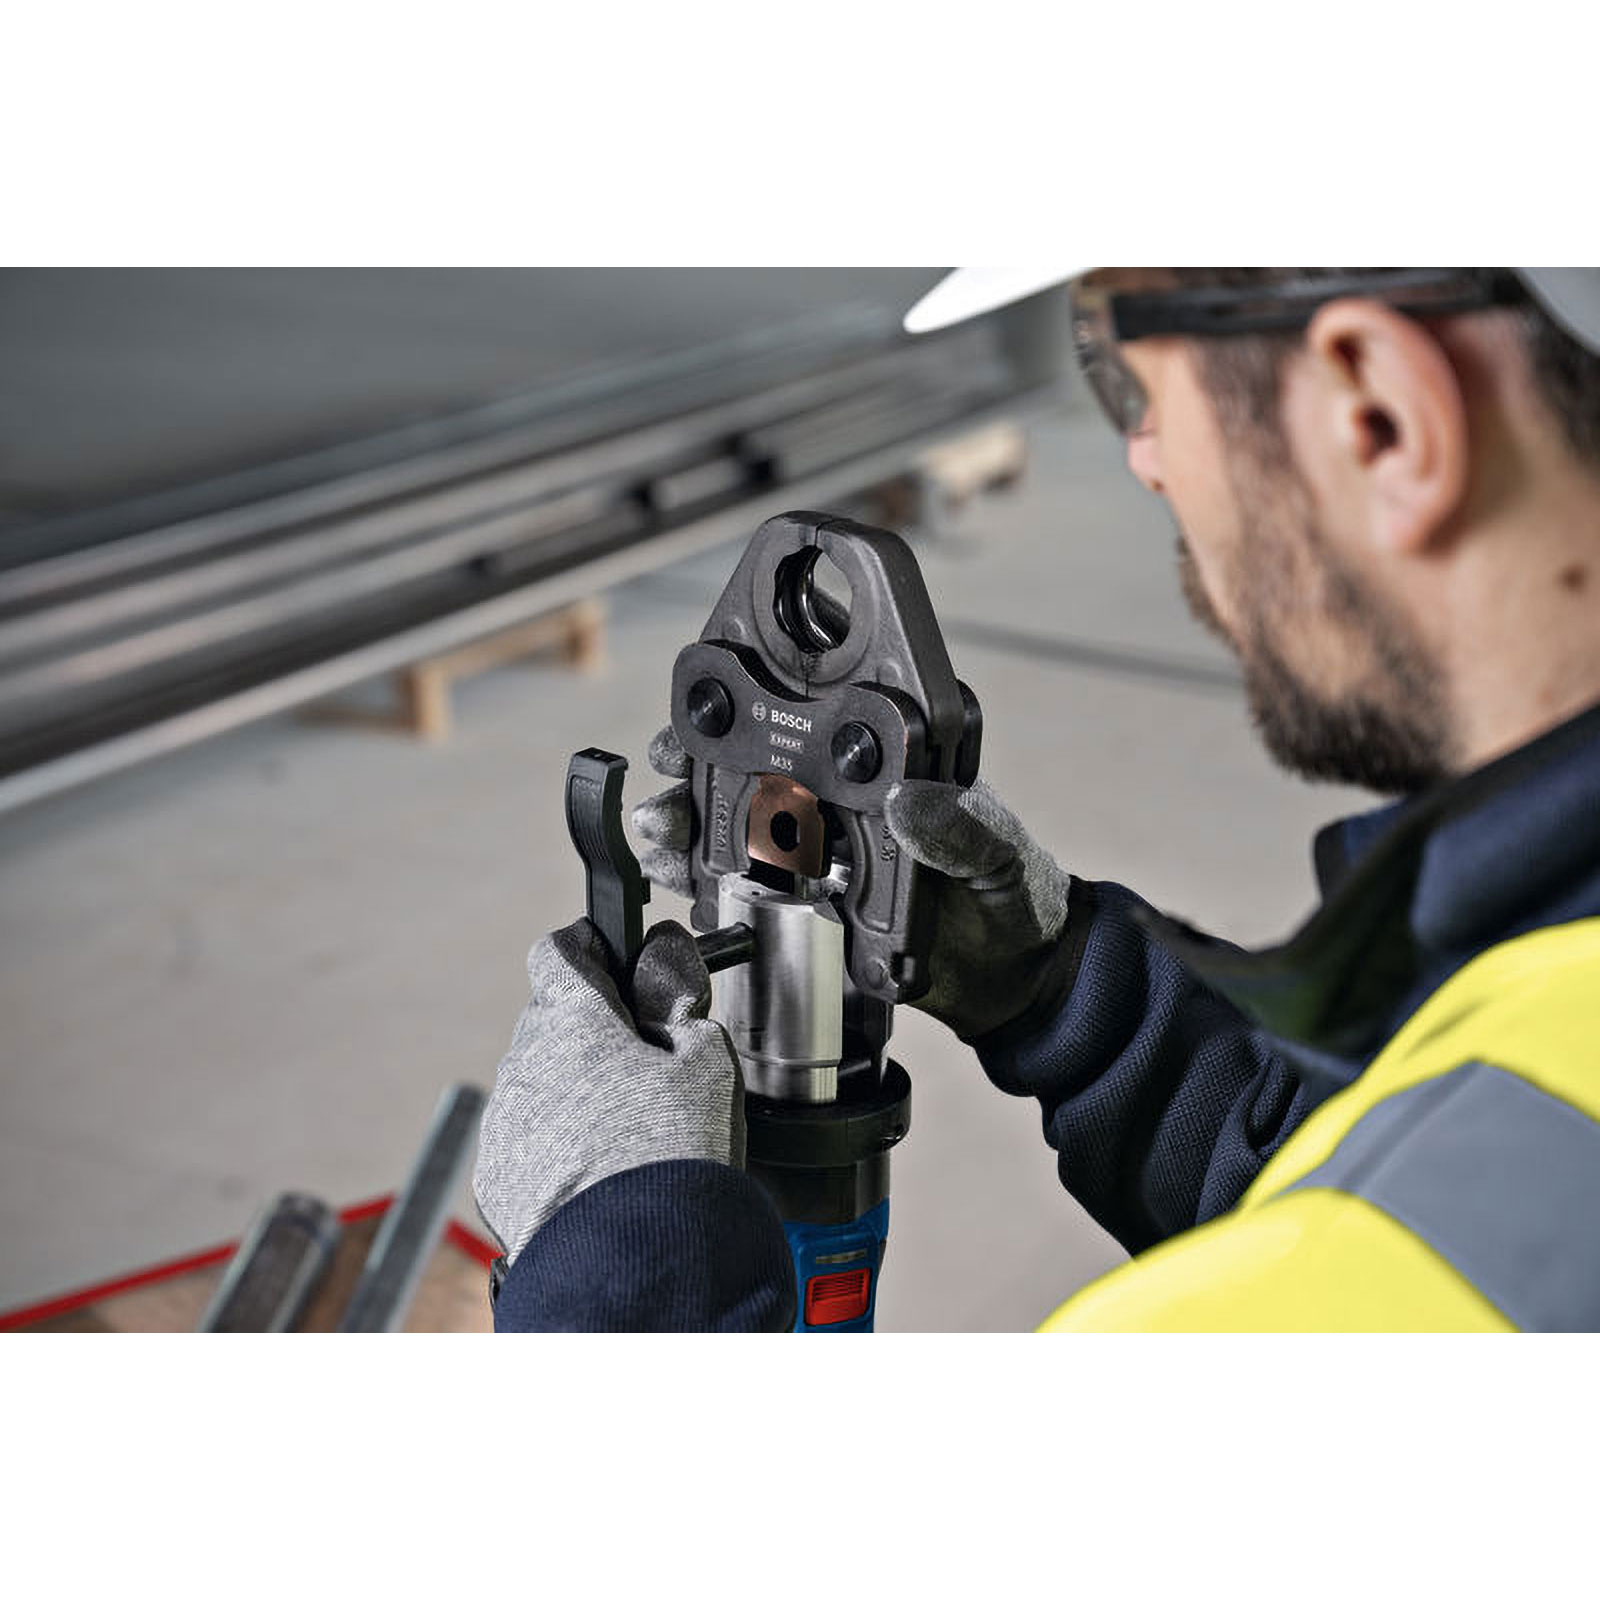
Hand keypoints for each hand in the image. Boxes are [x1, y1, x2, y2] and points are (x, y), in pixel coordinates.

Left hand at [473, 917, 742, 1265]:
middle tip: (643, 1056)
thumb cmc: (670, 1157)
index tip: (612, 956)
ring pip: (538, 1080)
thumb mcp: (705, 1062)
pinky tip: (600, 1166)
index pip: (559, 950)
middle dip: (591, 1027)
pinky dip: (556, 1141)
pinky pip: (526, 1137)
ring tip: (627, 1126)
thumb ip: (681, 1001)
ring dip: (574, 1087)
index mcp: (572, 1018)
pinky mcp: (497, 1173)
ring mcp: (505, 1120)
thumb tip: (667, 959)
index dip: (590, 947)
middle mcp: (525, 1060)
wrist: (631, 1258)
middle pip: (552, 1018)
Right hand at [628, 723, 1073, 1041]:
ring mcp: (813, 849)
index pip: (819, 707)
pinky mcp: (797, 904)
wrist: (1012, 983)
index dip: (764, 687)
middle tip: (671, 768)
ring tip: (664, 830)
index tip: (727, 692)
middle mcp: (839, 796)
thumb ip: (965, 827)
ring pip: (730, 820)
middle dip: (698, 757)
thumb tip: (912, 800)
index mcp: (887, 763)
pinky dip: (697, 879)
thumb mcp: (1004, 854)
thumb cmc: (1015, 898)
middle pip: (751, 760)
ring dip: (687, 819)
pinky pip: (736, 886)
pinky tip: (677, 877)